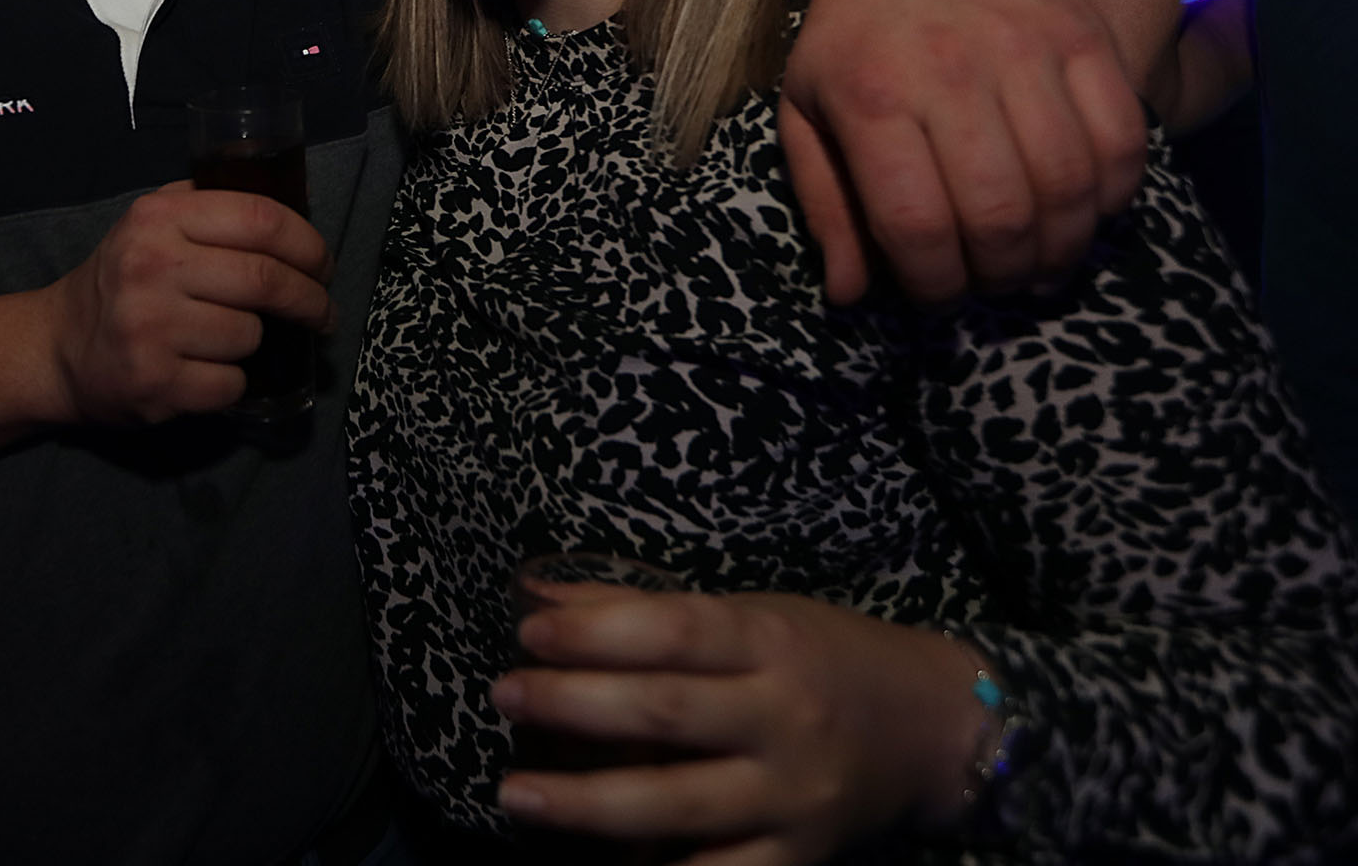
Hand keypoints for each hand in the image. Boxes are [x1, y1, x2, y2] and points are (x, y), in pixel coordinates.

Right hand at [40, 181, 330, 427]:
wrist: (57, 348)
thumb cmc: (121, 280)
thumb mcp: (151, 223)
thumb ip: (208, 206)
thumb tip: (292, 216)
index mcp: (158, 217)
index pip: (261, 219)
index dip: (308, 244)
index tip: (322, 265)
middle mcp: (151, 266)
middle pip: (266, 280)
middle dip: (309, 299)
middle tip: (321, 311)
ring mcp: (150, 328)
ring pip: (249, 335)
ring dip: (255, 341)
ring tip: (229, 338)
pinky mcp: (155, 383)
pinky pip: (230, 384)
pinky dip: (231, 382)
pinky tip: (205, 371)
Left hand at [494, 588, 985, 865]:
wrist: (934, 727)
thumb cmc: (822, 657)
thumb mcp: (751, 615)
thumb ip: (648, 613)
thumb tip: (541, 599)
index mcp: (772, 642)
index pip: (677, 632)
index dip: (598, 631)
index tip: (530, 633)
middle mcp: (785, 719)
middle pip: (668, 714)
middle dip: (575, 706)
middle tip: (506, 696)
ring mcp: (793, 796)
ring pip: (680, 805)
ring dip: (587, 804)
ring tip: (515, 793)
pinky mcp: (799, 857)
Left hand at [788, 0, 1144, 302]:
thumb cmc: (852, 39)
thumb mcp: (807, 114)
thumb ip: (828, 207)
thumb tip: (850, 297)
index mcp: (872, 98)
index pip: (916, 225)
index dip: (935, 285)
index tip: (939, 298)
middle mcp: (950, 72)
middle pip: (1000, 215)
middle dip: (1002, 276)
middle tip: (997, 284)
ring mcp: (1025, 50)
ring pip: (1068, 185)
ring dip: (1063, 249)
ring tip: (1042, 264)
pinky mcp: (1084, 35)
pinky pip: (1123, 139)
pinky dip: (1114, 195)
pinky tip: (1086, 212)